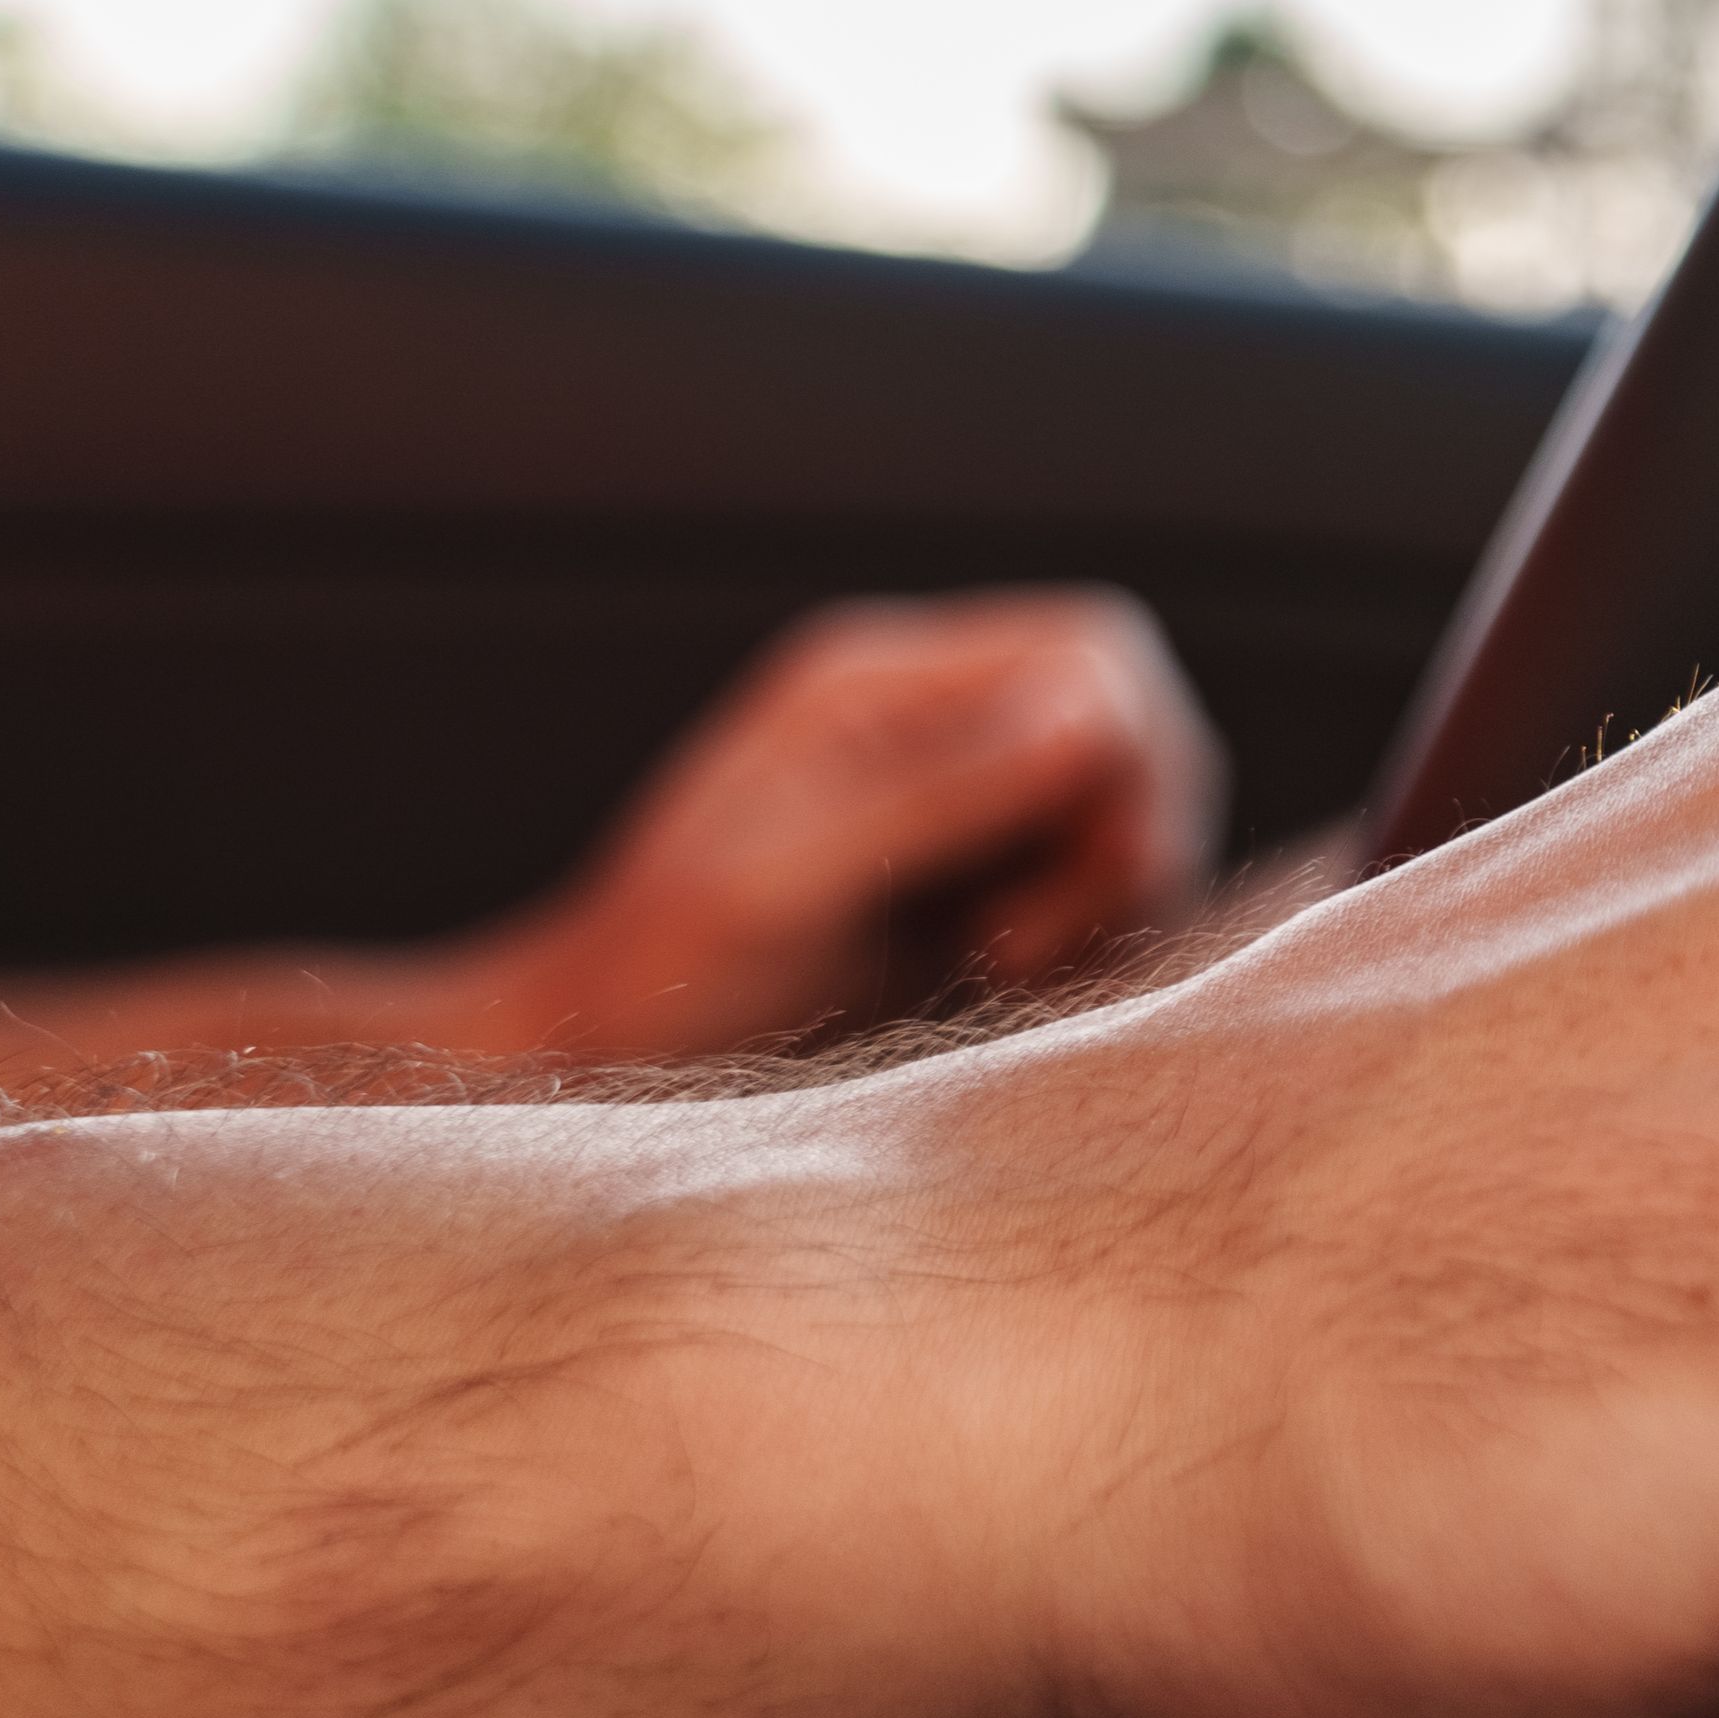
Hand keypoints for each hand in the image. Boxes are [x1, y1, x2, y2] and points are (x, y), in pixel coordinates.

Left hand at [465, 589, 1221, 1058]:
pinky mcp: (970, 881)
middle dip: (1119, 849)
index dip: (1129, 761)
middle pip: (1133, 734)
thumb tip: (1097, 715)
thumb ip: (941, 793)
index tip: (1070, 882)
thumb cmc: (656, 977)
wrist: (585, 1063)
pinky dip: (1082, 941)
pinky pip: (1094, 886)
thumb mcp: (785, 881)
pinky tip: (996, 987)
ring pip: (1126, 817)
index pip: (1097, 654)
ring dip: (1102, 905)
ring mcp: (956, 801)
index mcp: (879, 679)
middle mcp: (931, 722)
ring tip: (994, 972)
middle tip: (1013, 952)